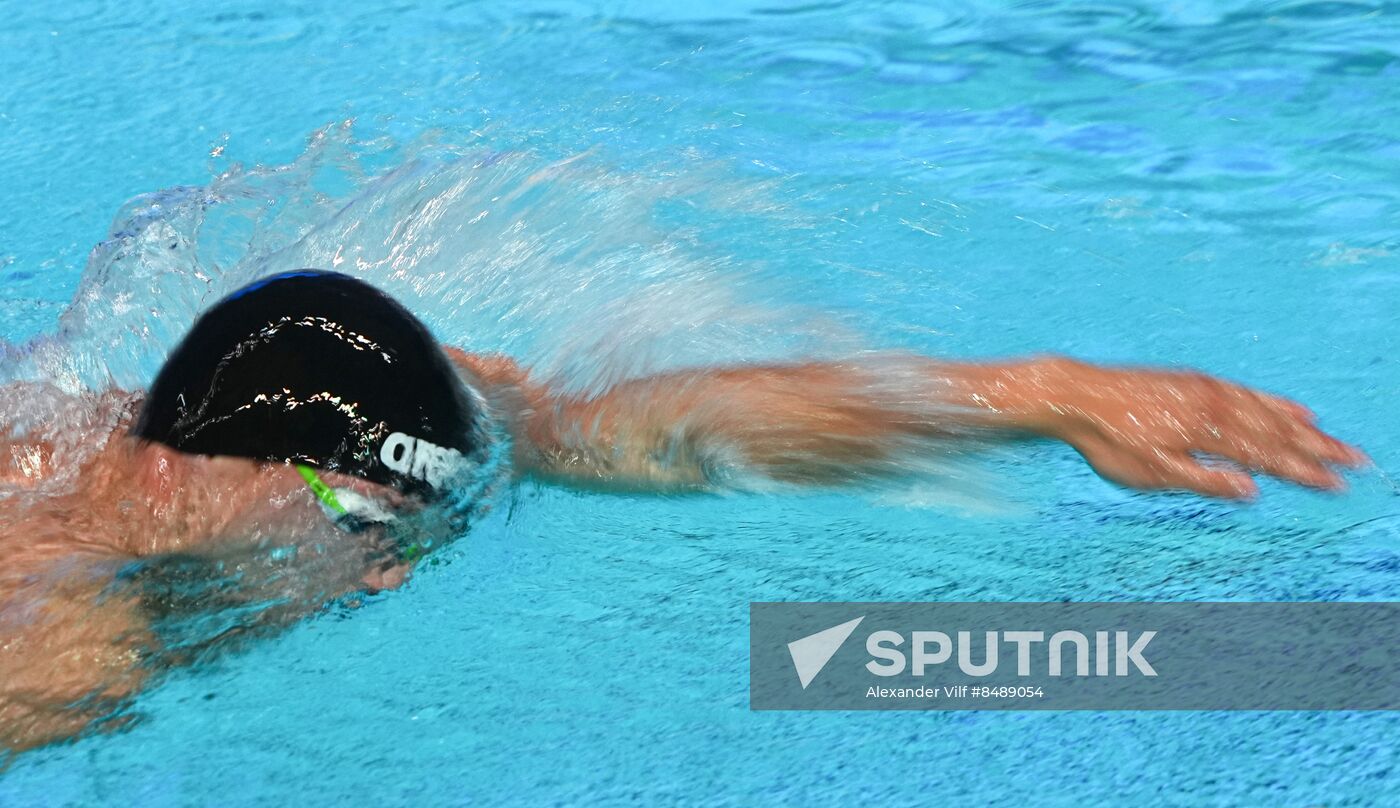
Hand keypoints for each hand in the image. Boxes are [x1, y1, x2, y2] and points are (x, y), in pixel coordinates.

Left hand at [1035, 358, 1367, 499]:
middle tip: (1358, 462)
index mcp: (1207, 431)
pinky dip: (1274, 403)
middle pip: (1277, 429)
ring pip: (1266, 409)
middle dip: (1319, 448)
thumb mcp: (1151, 472)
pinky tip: (1289, 409)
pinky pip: (1247, 393)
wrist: (1077, 394)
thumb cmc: (1109, 441)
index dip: (1304, 472)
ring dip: (1303, 426)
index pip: (1267, 456)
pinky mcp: (1195, 381)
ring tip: (1332, 440)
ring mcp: (1206, 389)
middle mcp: (1215, 404)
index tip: (1337, 485)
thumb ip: (1204, 481)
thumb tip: (1253, 490)